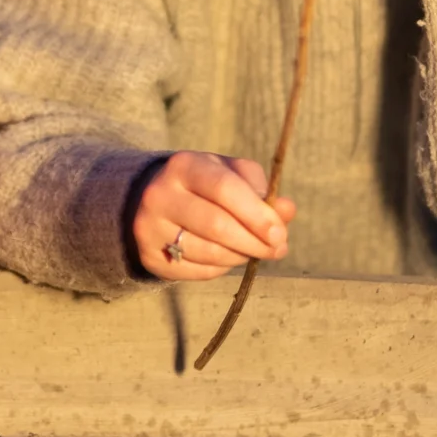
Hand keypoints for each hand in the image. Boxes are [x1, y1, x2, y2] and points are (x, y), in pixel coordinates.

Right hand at [131, 151, 295, 280]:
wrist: (150, 202)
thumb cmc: (203, 186)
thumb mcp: (230, 174)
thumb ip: (260, 190)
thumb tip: (287, 210)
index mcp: (184, 165)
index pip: (224, 189)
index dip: (257, 214)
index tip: (280, 233)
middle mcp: (160, 195)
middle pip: (216, 225)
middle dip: (254, 242)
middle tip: (277, 249)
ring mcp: (150, 227)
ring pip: (209, 252)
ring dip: (241, 256)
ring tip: (253, 250)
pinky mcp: (150, 256)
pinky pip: (198, 271)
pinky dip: (222, 268)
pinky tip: (228, 258)